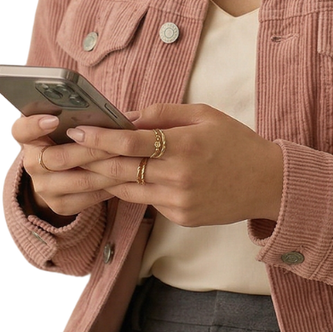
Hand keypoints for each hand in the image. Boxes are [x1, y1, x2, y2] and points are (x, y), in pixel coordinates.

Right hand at [7, 112, 118, 222]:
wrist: (58, 175)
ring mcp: (43, 187)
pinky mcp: (58, 205)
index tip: (54, 120)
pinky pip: (88, 198)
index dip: (35, 125)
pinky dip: (109, 188)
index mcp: (28, 138)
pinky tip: (124, 178)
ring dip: (107, 171)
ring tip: (128, 161)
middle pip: (60, 158)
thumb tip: (117, 117)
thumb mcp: (65, 127)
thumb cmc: (67, 141)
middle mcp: (31, 163)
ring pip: (80, 180)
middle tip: (117, 143)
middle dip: (92, 150)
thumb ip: (79, 118)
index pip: (20, 130)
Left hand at [64, 102, 284, 226]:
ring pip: (128, 189)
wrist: (269, 183)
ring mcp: (179, 201)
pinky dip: (135, 188)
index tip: (77, 131)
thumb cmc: (236, 143)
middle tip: (64, 151)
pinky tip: (125, 178)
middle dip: (88, 160)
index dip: (100, 137)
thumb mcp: (204, 115)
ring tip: (82, 164)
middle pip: (122, 169)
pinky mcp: (181, 217)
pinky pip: (148, 201)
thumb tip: (127, 116)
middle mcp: (179, 176)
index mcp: (185, 145)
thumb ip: (163, 114)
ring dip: (104, 177)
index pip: (131, 142)